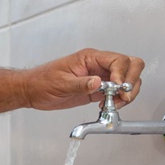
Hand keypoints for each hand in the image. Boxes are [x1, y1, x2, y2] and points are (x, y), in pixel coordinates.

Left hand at [19, 48, 144, 110]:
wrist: (33, 90)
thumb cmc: (42, 81)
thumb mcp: (60, 83)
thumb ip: (81, 84)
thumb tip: (98, 83)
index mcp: (90, 58)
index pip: (118, 60)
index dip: (122, 74)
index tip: (118, 88)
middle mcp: (98, 65)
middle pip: (130, 65)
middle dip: (131, 81)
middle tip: (123, 96)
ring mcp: (100, 77)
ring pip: (127, 79)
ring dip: (128, 92)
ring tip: (115, 104)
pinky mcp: (98, 90)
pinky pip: (117, 92)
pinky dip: (120, 100)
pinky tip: (110, 106)